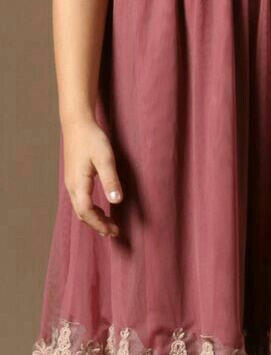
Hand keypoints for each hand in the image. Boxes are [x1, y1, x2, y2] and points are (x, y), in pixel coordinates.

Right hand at [62, 117, 123, 236]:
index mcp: (78, 184)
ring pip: (80, 207)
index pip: (87, 212)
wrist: (77, 123)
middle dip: (97, 224)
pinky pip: (80, 200)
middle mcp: (71, 186)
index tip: (113, 231)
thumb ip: (110, 180)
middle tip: (113, 231)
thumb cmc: (92, 139)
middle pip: (82, 213)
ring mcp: (71, 182)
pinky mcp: (74, 177)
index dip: (99, 224)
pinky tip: (100, 209)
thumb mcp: (105, 159)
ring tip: (107, 225)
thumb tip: (116, 201)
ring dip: (93, 218)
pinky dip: (90, 209)